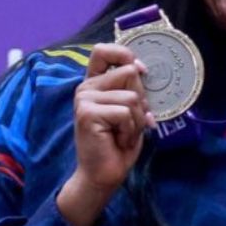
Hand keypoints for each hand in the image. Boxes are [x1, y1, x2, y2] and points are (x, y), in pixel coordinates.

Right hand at [56, 43, 152, 225]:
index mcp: (96, 84)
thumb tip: (140, 68)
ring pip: (132, 96)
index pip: (103, 51)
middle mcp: (86, 88)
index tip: (140, 70)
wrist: (104, 174)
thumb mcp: (131, 112)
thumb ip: (133, 89)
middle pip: (129, 73)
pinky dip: (130, 130)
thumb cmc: (119, 144)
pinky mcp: (87, 113)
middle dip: (140, 101)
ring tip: (123, 134)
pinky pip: (125, 112)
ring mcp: (84, 99)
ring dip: (136, 121)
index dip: (124, 54)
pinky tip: (118, 140)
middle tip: (128, 124)